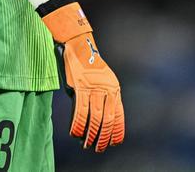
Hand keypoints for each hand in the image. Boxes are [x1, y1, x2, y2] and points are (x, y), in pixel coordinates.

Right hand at [55, 33, 124, 151]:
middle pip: (107, 119)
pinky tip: (76, 133)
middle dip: (103, 136)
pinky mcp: (80, 87)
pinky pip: (80, 111)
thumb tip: (97, 120)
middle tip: (99, 148)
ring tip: (87, 145)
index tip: (114, 142)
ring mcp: (93, 88)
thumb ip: (101, 97)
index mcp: (115, 89)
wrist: (79, 47)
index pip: (118, 115)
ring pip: (94, 117)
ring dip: (91, 134)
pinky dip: (78, 124)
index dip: (117, 131)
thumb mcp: (101, 80)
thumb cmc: (88, 65)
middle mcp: (107, 89)